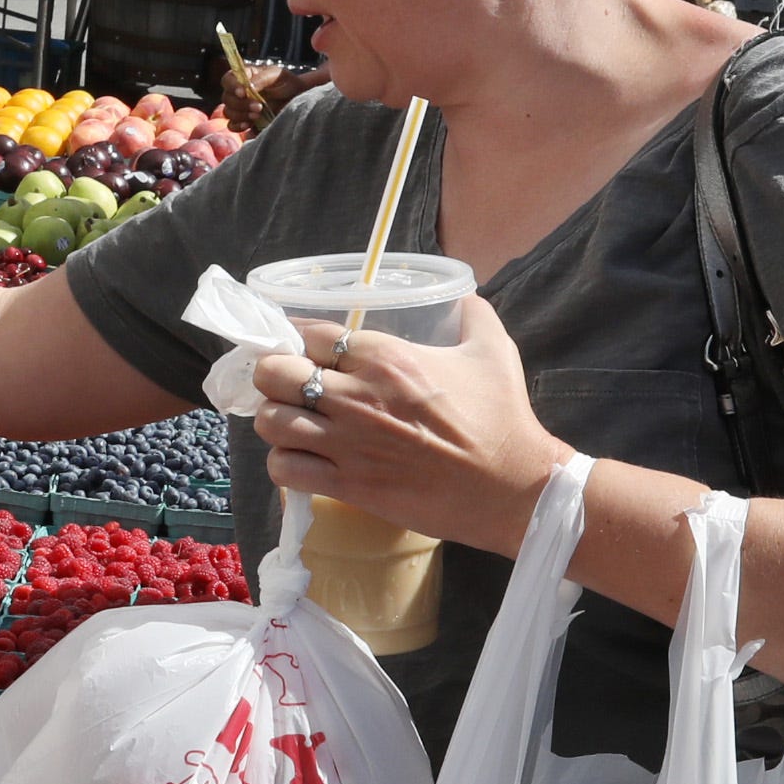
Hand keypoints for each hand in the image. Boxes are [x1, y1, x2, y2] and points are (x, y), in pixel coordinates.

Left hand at [244, 297, 567, 555]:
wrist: (514, 488)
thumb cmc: (503, 418)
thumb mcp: (494, 350)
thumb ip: (473, 315)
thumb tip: (465, 295)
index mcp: (386, 356)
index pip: (309, 334)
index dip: (298, 340)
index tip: (303, 351)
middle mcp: (356, 395)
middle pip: (274, 373)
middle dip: (272, 376)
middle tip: (289, 388)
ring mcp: (348, 443)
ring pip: (270, 421)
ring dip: (275, 421)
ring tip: (293, 425)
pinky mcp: (348, 485)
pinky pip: (284, 469)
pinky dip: (284, 464)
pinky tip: (303, 461)